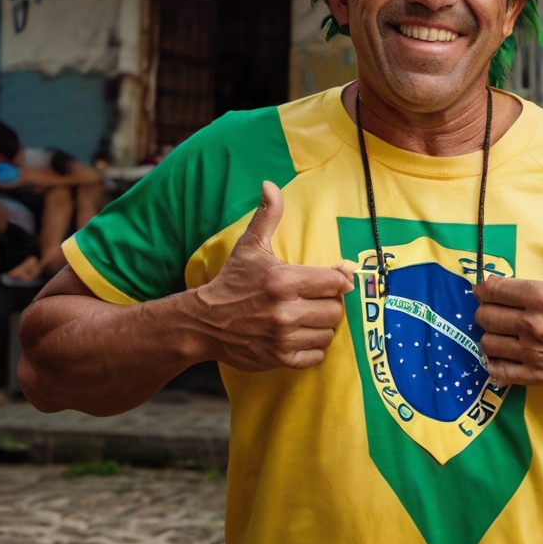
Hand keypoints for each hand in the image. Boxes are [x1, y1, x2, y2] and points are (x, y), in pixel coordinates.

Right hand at [191, 181, 354, 371]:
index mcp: (283, 279)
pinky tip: (301, 335)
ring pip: (328, 333)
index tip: (334, 278)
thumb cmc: (232, 281)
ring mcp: (282, 337)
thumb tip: (270, 184)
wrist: (203, 322)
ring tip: (308, 316)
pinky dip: (313, 347)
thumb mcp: (250, 246)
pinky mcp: (278, 359)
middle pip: (336, 309)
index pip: (336, 282)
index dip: (339, 279)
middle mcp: (285, 310)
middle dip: (331, 303)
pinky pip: (316, 355)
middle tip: (317, 299)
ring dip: (322, 325)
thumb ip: (267, 215)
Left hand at [473, 207, 542, 385]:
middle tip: (492, 308)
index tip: (486, 288)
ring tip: (497, 330)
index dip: (486, 287)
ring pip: (488, 343)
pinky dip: (494, 364)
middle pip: (486, 316)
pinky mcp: (537, 374)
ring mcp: (534, 352)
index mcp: (542, 296)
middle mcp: (534, 325)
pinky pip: (500, 372)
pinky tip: (500, 355)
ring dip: (488, 336)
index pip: (495, 289)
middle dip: (485, 310)